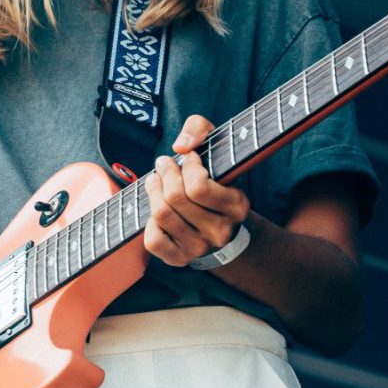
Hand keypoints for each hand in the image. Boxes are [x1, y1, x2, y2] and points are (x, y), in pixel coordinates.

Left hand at [142, 114, 251, 267]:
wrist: (220, 224)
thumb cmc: (215, 179)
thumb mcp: (216, 146)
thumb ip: (200, 129)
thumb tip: (182, 146)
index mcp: (237, 206)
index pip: (199, 188)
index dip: (186, 167)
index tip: (188, 158)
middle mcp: (220, 231)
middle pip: (175, 199)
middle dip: (164, 174)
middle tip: (163, 164)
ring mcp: (200, 248)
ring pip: (162, 215)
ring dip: (153, 191)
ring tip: (155, 180)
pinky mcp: (180, 259)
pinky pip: (154, 240)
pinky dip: (150, 222)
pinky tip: (157, 210)